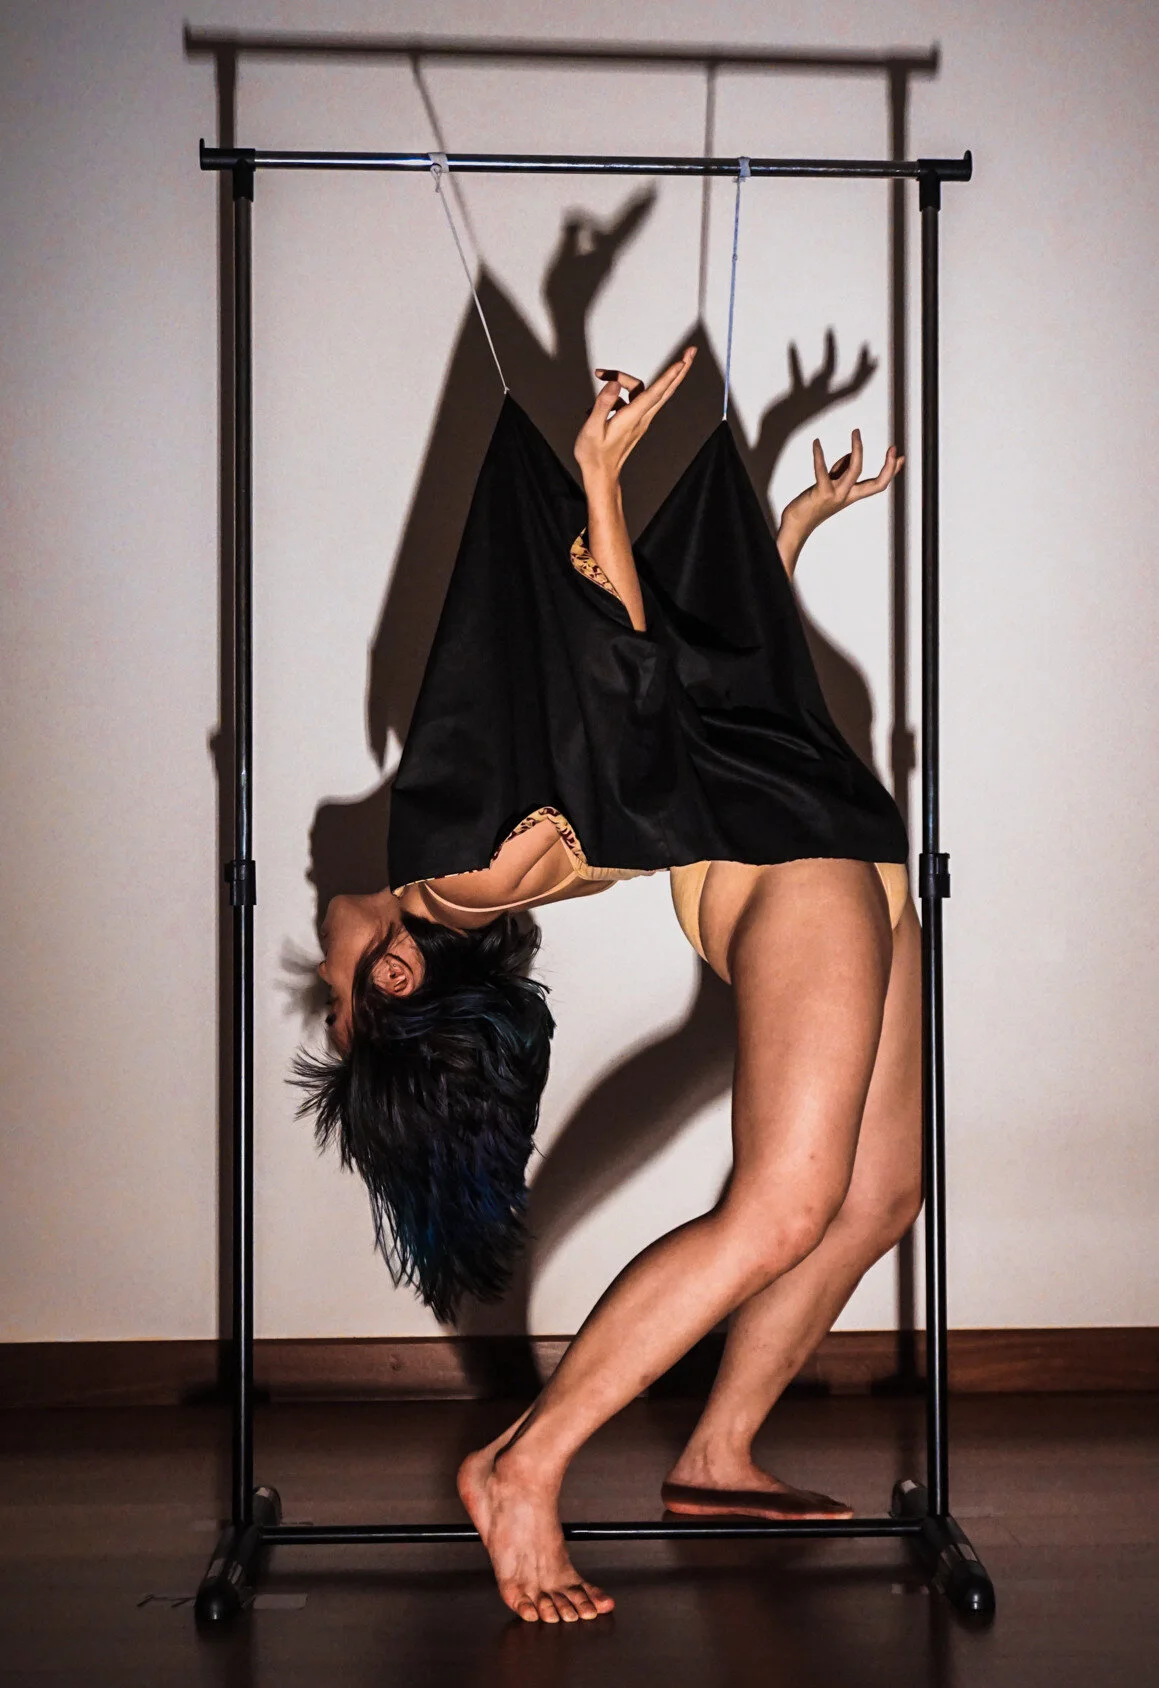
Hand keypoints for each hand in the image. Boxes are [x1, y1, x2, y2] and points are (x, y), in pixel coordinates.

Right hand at [574, 347, 696, 486]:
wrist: (601, 476)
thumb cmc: (594, 455)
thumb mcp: (592, 428)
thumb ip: (603, 404)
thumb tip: (613, 384)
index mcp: (632, 418)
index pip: (655, 393)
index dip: (669, 376)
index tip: (683, 361)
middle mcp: (641, 418)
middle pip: (665, 390)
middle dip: (679, 370)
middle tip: (691, 352)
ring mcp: (640, 420)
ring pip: (645, 391)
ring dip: (626, 379)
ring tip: (601, 373)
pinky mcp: (635, 422)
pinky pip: (632, 400)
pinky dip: (618, 395)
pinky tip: (599, 402)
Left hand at [776, 430, 903, 573]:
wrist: (797, 525)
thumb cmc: (812, 504)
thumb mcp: (830, 486)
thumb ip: (840, 470)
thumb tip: (850, 454)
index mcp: (852, 495)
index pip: (878, 485)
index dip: (891, 472)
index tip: (900, 457)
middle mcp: (847, 496)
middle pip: (876, 484)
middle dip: (888, 467)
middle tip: (893, 449)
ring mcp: (836, 495)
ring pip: (855, 471)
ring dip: (857, 449)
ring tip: (856, 432)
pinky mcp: (821, 493)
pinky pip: (822, 470)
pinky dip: (819, 455)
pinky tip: (816, 443)